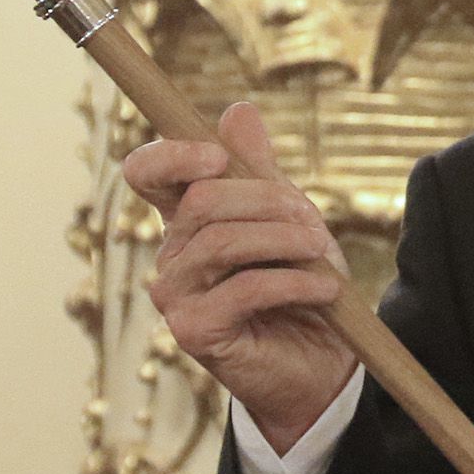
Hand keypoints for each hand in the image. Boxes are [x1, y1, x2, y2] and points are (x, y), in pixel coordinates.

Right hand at [124, 102, 358, 453]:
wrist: (321, 364)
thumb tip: (238, 110)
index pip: (147, 173)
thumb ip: (261, 170)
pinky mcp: (194, 332)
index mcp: (186, 221)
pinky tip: (326, 289)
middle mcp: (171, 256)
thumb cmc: (301, 284)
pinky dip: (295, 281)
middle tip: (314, 221)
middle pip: (201, 200)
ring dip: (286, 240)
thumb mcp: (290, 218)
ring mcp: (175, 296)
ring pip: (223, 241)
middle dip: (268, 201)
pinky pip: (245, 288)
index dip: (171, 154)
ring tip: (324, 253)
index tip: (218, 155)